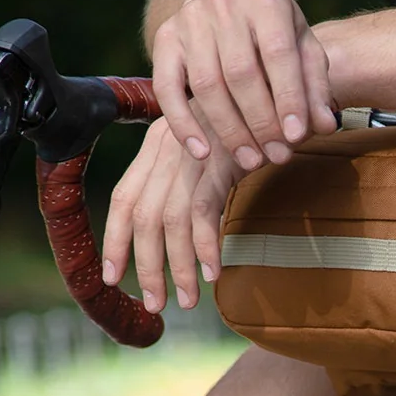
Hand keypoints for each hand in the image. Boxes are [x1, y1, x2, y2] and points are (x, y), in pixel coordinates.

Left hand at [102, 114, 240, 313]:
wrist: (283, 92)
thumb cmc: (252, 128)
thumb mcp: (210, 151)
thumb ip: (190, 182)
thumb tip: (180, 232)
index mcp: (157, 146)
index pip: (125, 198)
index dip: (115, 240)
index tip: (112, 278)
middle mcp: (167, 147)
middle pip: (143, 215)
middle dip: (146, 266)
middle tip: (154, 304)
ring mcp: (193, 153)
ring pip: (170, 220)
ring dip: (177, 267)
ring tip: (186, 300)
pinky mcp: (221, 160)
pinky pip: (203, 210)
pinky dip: (205, 246)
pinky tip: (211, 273)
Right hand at [152, 0, 338, 168]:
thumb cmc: (271, 32)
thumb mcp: (301, 46)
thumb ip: (314, 85)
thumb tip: (325, 125)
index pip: (277, 53)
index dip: (288, 97)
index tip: (296, 136)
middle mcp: (224, 2)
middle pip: (240, 72)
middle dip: (261, 121)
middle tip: (277, 155)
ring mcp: (190, 19)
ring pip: (206, 84)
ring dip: (229, 130)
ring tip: (250, 160)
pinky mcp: (164, 38)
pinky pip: (168, 88)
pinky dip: (183, 124)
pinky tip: (201, 152)